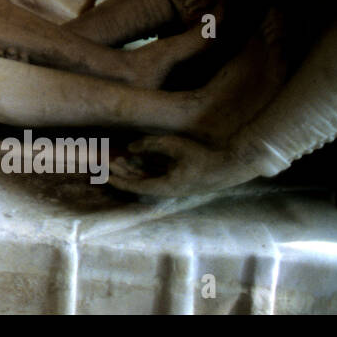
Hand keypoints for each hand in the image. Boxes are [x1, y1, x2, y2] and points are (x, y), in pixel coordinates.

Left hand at [108, 135, 258, 196]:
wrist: (231, 165)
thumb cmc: (202, 155)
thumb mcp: (173, 145)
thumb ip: (150, 145)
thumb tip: (130, 148)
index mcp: (166, 187)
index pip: (136, 186)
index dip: (119, 180)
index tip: (105, 175)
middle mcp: (169, 190)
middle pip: (140, 184)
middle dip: (123, 174)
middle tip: (108, 163)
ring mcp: (176, 187)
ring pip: (148, 181)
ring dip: (134, 171)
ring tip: (120, 160)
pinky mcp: (182, 181)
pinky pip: (158, 178)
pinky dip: (146, 170)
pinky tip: (137, 159)